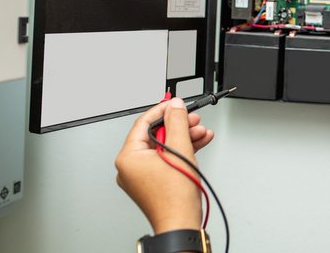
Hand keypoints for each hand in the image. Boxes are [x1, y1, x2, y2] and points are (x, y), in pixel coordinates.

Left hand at [115, 97, 214, 233]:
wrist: (181, 224)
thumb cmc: (175, 197)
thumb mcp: (179, 150)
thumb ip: (177, 122)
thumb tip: (175, 106)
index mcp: (128, 158)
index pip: (143, 123)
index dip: (162, 110)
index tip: (176, 104)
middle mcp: (131, 167)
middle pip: (155, 135)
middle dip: (178, 125)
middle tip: (193, 119)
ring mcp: (142, 176)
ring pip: (163, 147)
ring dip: (184, 137)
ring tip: (201, 132)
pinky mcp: (154, 182)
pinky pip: (166, 159)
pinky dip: (181, 151)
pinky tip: (198, 143)